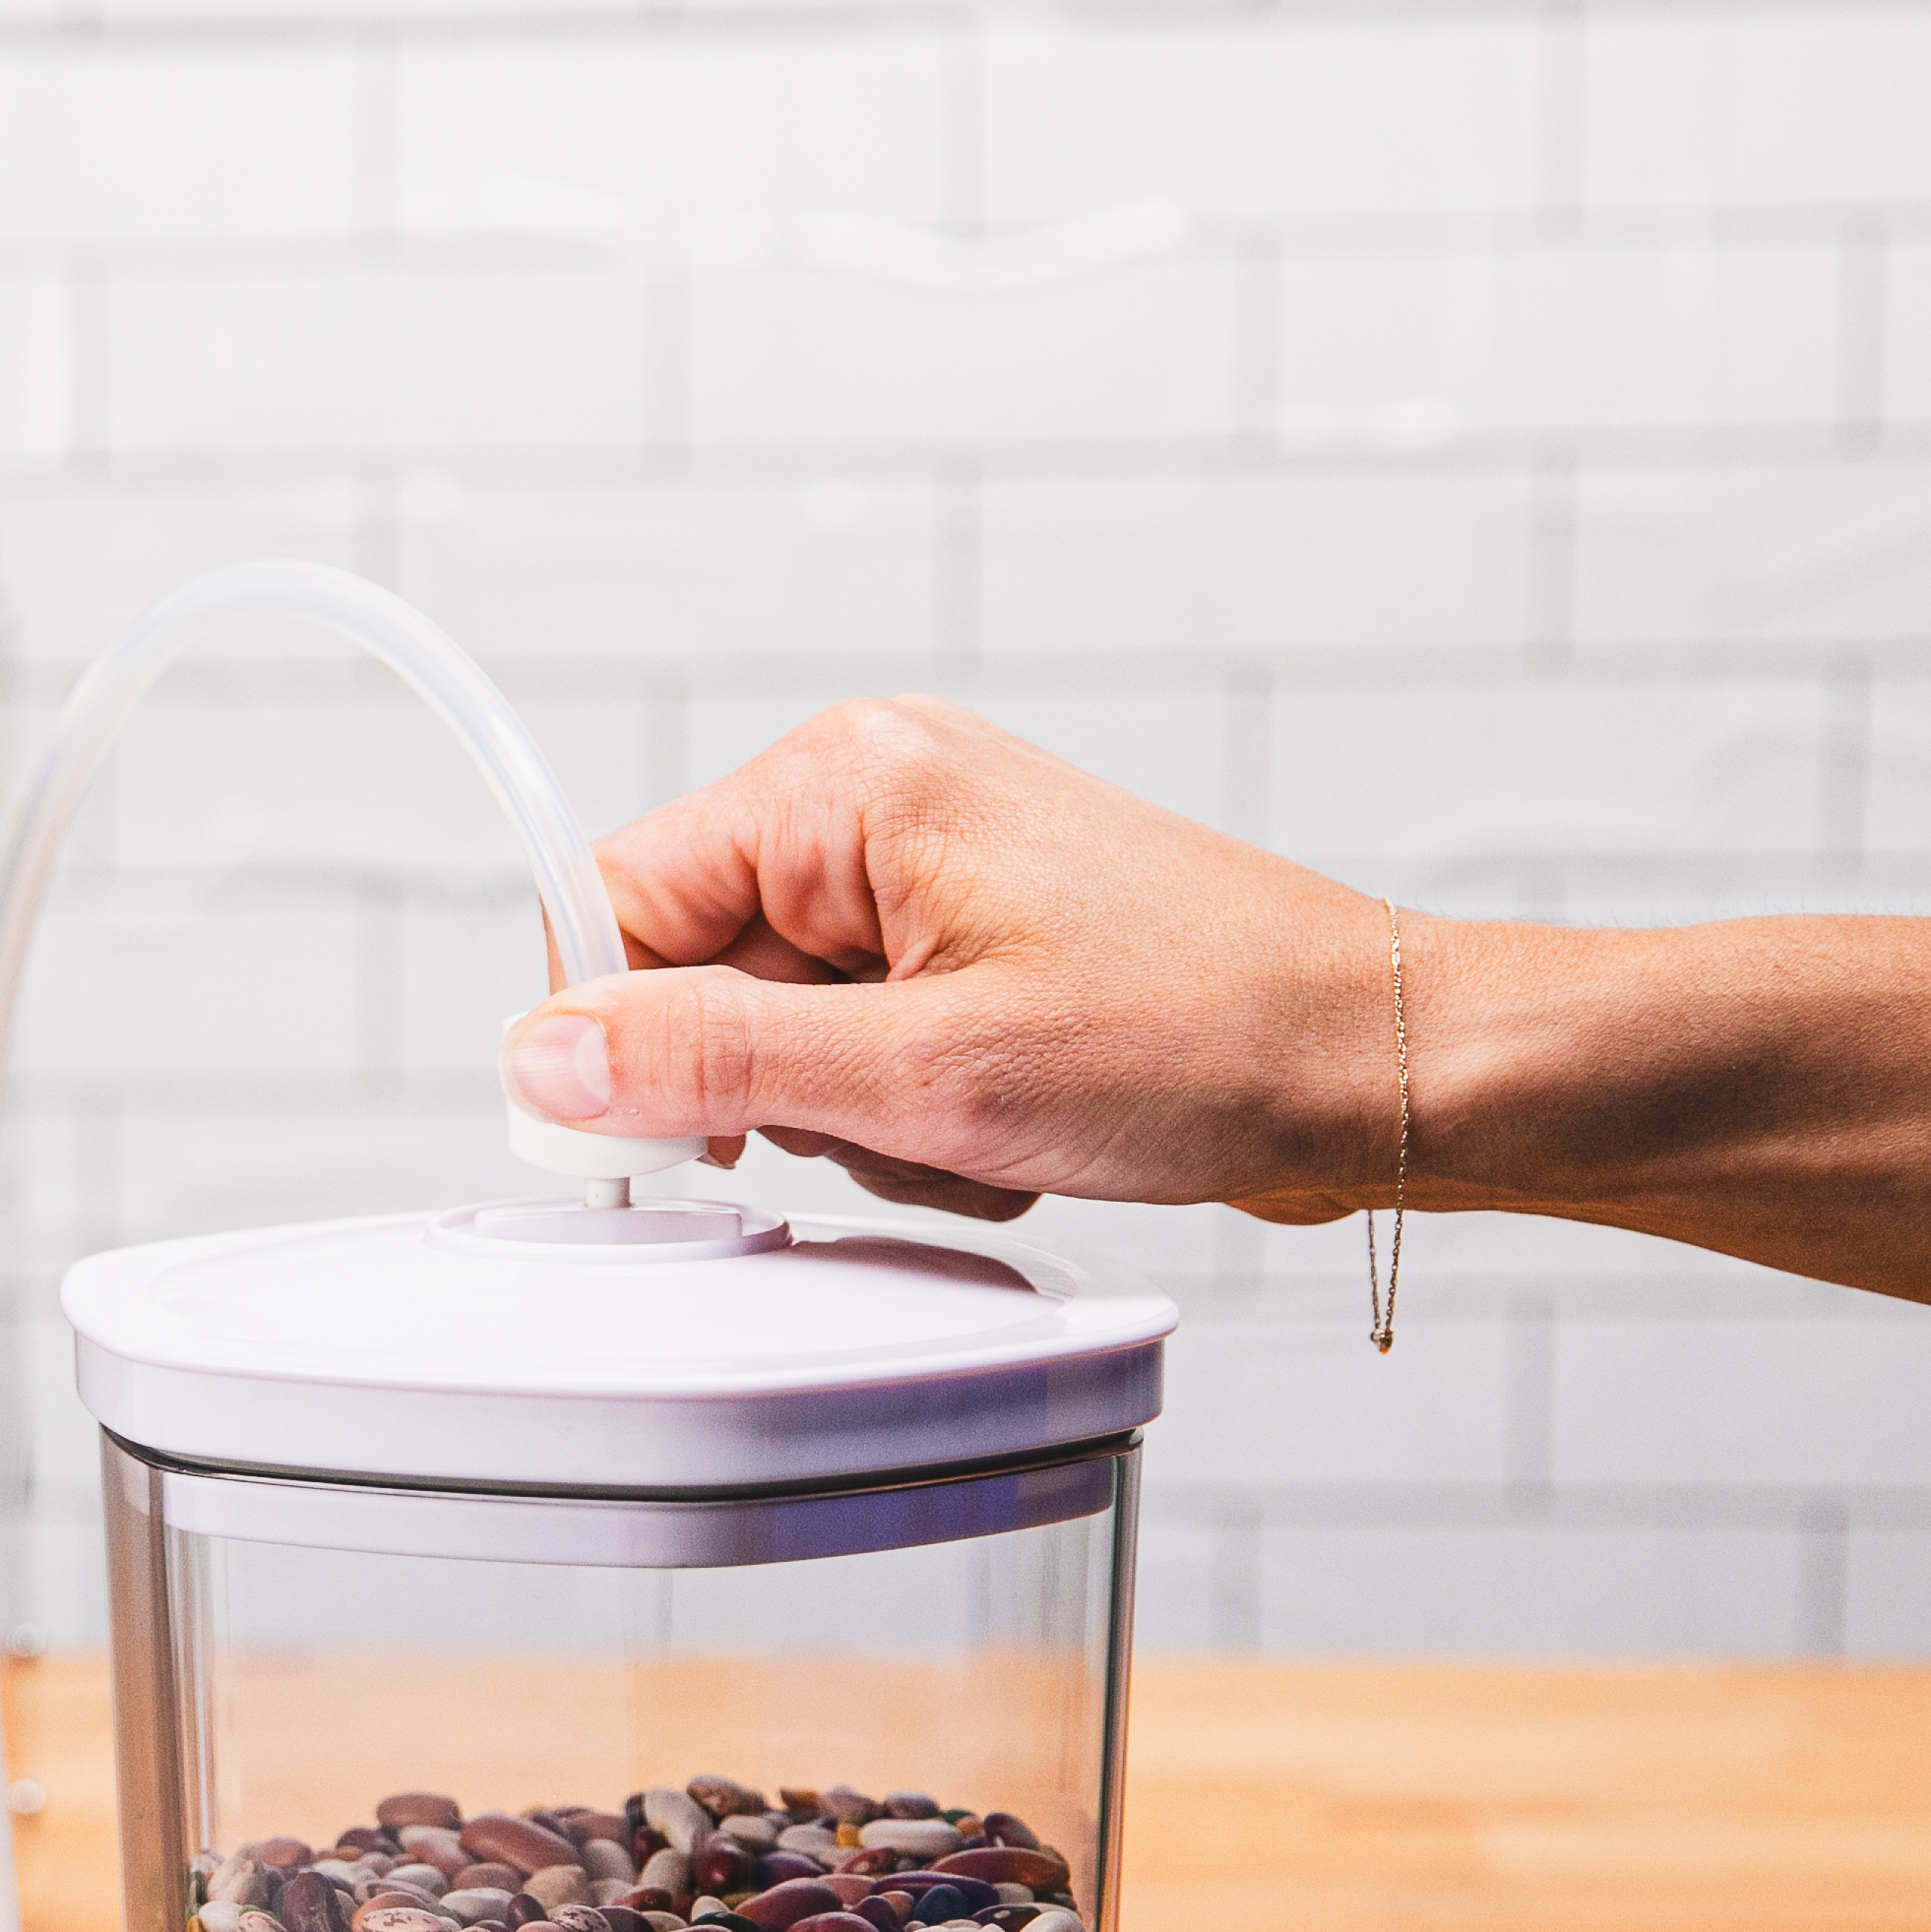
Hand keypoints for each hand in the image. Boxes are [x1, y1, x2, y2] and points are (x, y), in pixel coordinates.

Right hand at [504, 695, 1392, 1225]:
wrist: (1387, 1063)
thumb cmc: (1213, 1035)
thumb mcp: (934, 1074)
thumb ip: (717, 1063)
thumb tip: (542, 1059)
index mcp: (847, 782)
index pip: (615, 900)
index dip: (616, 1040)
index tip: (661, 1149)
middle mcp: (875, 797)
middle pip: (695, 974)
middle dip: (777, 1088)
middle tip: (905, 1117)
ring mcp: (927, 868)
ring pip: (778, 1029)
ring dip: (856, 1114)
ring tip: (982, 1120)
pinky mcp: (970, 937)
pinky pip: (861, 1043)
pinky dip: (915, 1110)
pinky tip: (1010, 1120)